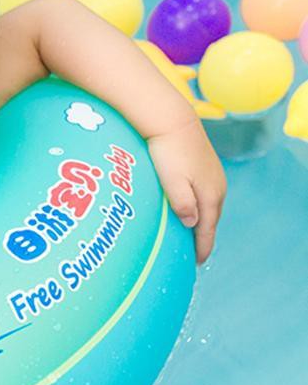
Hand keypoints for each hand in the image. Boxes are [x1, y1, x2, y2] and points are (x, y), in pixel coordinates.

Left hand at [147, 117, 225, 263]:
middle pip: (211, 220)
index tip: (196, 263)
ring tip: (193, 236)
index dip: (202, 248)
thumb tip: (192, 224)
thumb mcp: (172, 182)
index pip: (207, 229)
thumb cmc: (168, 152)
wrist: (172, 121)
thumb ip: (182, 204)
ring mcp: (214, 176)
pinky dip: (202, 208)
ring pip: (210, 207)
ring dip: (203, 222)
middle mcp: (217, 187)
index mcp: (210, 195)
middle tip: (194, 255)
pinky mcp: (207, 167)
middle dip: (204, 238)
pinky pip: (207, 195)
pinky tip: (192, 209)